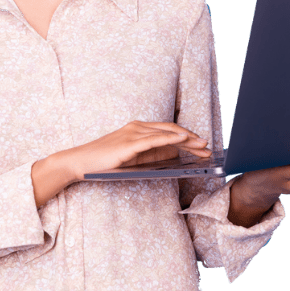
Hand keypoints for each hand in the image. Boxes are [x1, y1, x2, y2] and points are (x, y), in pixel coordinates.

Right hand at [63, 121, 212, 180]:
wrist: (81, 163)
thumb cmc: (106, 162)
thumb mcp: (134, 158)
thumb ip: (153, 153)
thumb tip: (176, 153)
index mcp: (139, 129)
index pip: (169, 131)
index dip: (188, 137)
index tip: (202, 146)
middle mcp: (138, 127)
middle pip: (171, 130)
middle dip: (192, 139)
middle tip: (208, 147)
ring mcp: (133, 133)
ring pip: (166, 134)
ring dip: (187, 140)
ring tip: (201, 146)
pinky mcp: (129, 143)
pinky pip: (154, 139)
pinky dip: (170, 139)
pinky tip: (182, 141)